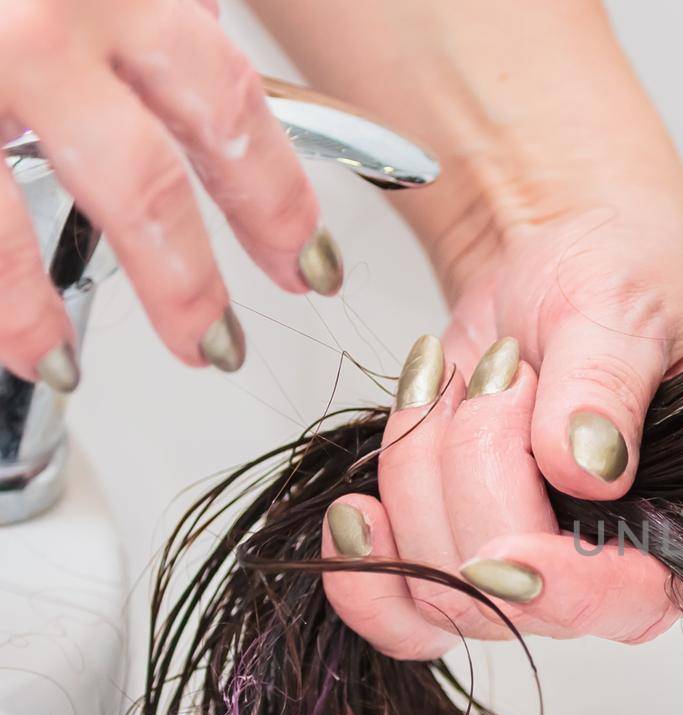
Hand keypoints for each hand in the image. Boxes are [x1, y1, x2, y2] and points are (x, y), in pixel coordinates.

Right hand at [0, 0, 340, 389]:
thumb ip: (146, 4)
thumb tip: (207, 46)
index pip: (231, 108)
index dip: (278, 201)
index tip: (308, 264)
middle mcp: (44, 18)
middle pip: (143, 184)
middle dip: (188, 287)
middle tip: (217, 346)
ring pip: (10, 219)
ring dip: (36, 312)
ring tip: (62, 366)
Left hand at [321, 209, 682, 657]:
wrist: (550, 260)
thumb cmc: (614, 281)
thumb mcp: (625, 311)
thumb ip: (608, 387)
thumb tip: (590, 467)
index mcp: (679, 524)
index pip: (630, 602)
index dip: (564, 591)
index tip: (505, 555)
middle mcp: (605, 569)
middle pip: (509, 595)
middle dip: (475, 469)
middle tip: (502, 371)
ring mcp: (525, 571)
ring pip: (436, 587)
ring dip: (419, 472)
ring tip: (455, 385)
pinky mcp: (457, 555)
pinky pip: (398, 610)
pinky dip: (365, 564)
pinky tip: (354, 512)